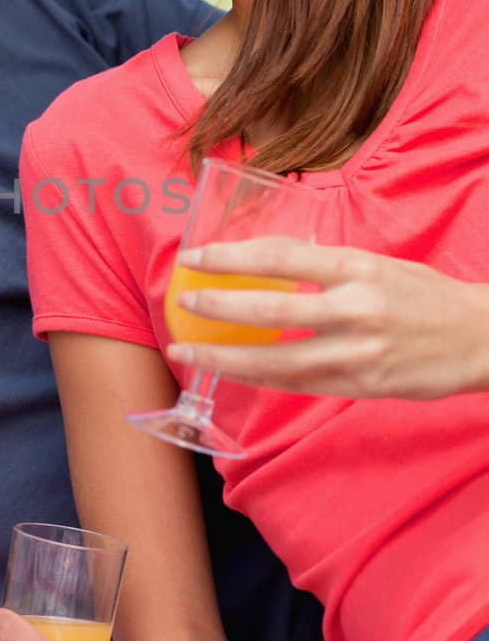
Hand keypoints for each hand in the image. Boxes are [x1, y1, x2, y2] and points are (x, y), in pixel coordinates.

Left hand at [165, 238, 488, 399]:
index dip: (230, 257)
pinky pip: (300, 385)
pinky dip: (261, 380)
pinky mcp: (363, 385)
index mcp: (356, 267)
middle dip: (218, 307)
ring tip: (189, 353)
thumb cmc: (424, 296)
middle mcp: (354, 307)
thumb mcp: (378, 265)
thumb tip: (272, 261)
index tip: (193, 258)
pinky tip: (233, 375)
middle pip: (270, 308)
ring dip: (225, 357)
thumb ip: (328, 266)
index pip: (280, 256)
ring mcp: (358, 351)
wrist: (482, 337)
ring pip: (276, 358)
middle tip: (182, 305)